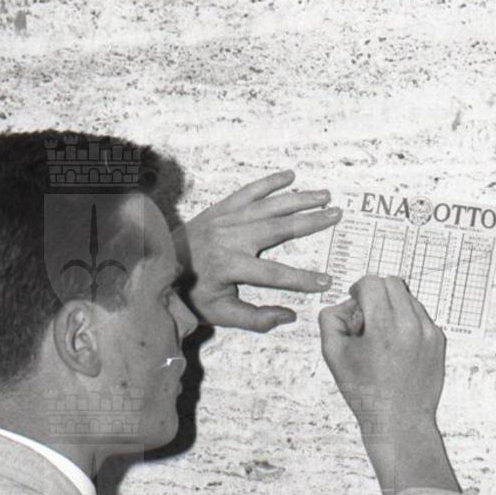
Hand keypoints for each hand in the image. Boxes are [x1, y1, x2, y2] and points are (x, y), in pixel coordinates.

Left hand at [174, 170, 341, 331]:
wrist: (158, 268)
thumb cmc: (192, 294)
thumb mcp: (221, 314)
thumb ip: (256, 318)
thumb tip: (290, 315)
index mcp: (231, 266)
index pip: (275, 274)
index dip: (302, 279)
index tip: (326, 281)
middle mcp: (230, 238)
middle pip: (279, 228)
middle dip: (310, 221)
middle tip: (337, 214)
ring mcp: (225, 220)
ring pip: (268, 206)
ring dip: (298, 199)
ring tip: (324, 194)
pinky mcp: (220, 209)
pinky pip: (248, 192)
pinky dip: (269, 183)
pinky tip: (289, 176)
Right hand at [317, 275, 448, 481]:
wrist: (399, 422)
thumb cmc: (366, 394)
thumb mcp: (334, 355)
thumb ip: (331, 319)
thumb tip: (345, 304)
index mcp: (385, 327)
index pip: (372, 282)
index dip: (358, 291)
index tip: (356, 305)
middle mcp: (411, 326)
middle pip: (392, 283)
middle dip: (376, 295)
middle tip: (367, 321)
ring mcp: (429, 332)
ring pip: (408, 297)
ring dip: (392, 308)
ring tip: (382, 338)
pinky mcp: (439, 341)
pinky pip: (421, 316)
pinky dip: (407, 323)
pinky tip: (397, 348)